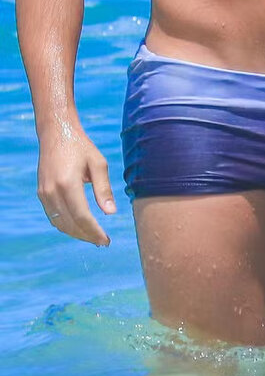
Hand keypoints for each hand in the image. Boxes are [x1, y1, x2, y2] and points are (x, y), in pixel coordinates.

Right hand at [37, 117, 115, 245]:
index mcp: (68, 183)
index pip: (82, 217)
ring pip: (60, 224)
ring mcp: (44, 193)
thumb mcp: (98, 164)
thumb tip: (111, 213)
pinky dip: (66, 225)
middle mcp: (53, 191)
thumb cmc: (80, 146)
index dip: (94, 232)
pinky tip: (79, 226)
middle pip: (70, 224)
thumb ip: (103, 189)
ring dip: (77, 234)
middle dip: (87, 236)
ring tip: (93, 236)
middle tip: (103, 242)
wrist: (56, 133)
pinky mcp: (41, 193)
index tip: (106, 240)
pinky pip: (53, 217)